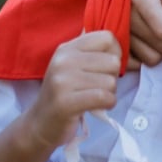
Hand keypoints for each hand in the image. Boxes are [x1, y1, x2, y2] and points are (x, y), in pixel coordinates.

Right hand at [25, 31, 120, 148]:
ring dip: (109, 94)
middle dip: (112, 78)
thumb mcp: (75, 66)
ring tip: (94, 98)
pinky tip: (98, 107)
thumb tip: (120, 49)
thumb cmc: (66, 94)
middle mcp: (63, 61)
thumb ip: (95, 54)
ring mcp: (62, 81)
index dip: (115, 54)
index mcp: (67, 48)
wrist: (41, 123)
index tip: (105, 68)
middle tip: (97, 87)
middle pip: (113, 62)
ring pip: (110, 82)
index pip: (107, 38)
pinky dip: (108, 104)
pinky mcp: (65, 102)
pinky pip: (103, 97)